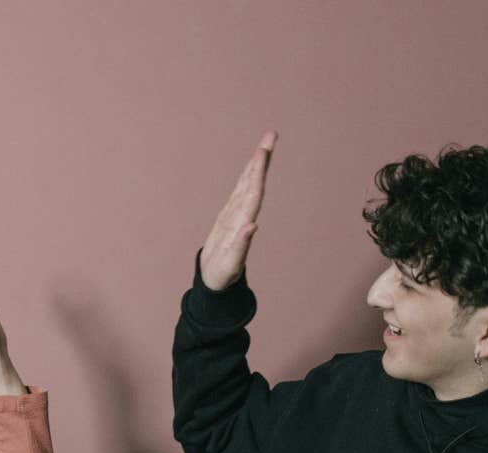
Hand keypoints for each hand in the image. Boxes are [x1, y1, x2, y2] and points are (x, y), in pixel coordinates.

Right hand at [198, 130, 276, 291]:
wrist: (216, 282)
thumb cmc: (223, 275)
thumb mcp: (231, 263)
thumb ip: (242, 245)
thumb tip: (253, 225)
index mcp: (244, 222)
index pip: (254, 191)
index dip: (258, 171)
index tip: (263, 151)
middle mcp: (242, 214)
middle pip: (253, 182)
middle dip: (261, 159)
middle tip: (271, 134)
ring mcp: (236, 215)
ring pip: (248, 184)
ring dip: (256, 165)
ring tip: (264, 145)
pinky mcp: (229, 217)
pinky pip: (239, 192)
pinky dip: (246, 178)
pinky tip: (252, 168)